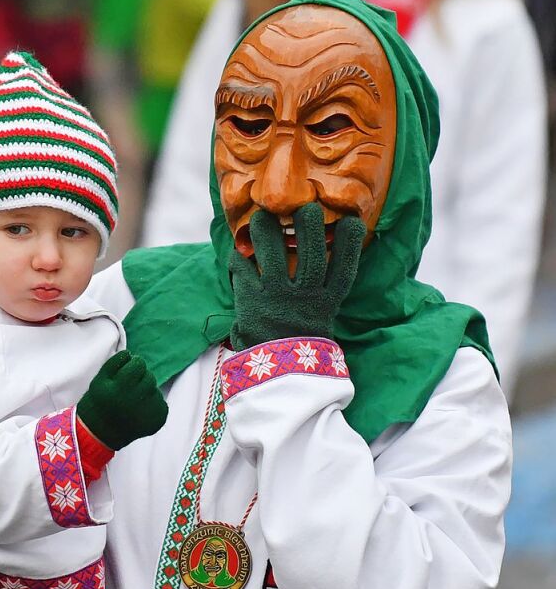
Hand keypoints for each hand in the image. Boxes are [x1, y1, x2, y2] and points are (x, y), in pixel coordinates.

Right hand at [76, 350, 167, 449]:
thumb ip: (115, 362)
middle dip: (140, 379)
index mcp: (121, 387)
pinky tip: (139, 412)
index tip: (127, 373)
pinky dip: (152, 405)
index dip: (133, 365)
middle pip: (149, 376)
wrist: (101, 432)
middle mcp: (137, 399)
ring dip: (146, 392)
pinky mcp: (158, 420)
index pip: (139, 363)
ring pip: (155, 390)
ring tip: (132, 402)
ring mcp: (149, 412)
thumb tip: (131, 354)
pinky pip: (161, 403)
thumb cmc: (100, 402)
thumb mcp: (99, 379)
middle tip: (128, 389)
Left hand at [229, 204, 365, 349]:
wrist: (276, 380)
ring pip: (272, 251)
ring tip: (261, 218)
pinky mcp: (251, 302)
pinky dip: (238, 257)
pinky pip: (242, 268)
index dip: (349, 241)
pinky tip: (237, 253)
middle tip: (304, 208)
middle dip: (309, 223)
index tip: (351, 221)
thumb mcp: (321, 324)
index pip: (345, 267)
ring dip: (265, 228)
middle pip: (312, 251)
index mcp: (326, 304)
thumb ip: (322, 297)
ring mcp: (277, 298)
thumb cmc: (298, 347)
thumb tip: (330, 263)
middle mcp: (305, 297)